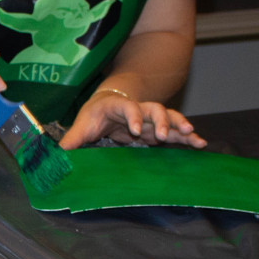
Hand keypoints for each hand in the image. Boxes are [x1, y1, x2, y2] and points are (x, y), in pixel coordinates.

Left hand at [60, 87, 204, 149]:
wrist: (109, 104)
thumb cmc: (95, 114)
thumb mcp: (83, 124)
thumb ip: (73, 138)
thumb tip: (58, 154)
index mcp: (118, 107)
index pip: (128, 108)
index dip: (132, 116)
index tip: (135, 129)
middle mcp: (139, 109)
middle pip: (154, 109)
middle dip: (161, 120)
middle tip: (164, 135)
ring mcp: (152, 119)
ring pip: (170, 118)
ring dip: (181, 126)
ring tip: (193, 135)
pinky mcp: (160, 129)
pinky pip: (177, 131)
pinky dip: (189, 137)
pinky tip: (201, 145)